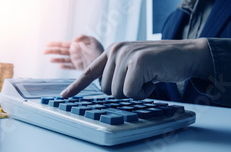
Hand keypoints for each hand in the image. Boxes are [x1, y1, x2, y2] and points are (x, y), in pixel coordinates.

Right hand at [44, 35, 103, 69]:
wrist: (106, 60)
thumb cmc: (99, 48)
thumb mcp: (92, 41)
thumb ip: (83, 38)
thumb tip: (73, 39)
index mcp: (76, 45)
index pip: (62, 44)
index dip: (54, 44)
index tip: (46, 44)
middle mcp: (74, 52)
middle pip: (61, 51)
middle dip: (52, 51)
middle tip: (43, 51)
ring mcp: (76, 59)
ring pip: (63, 59)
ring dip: (56, 59)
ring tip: (50, 60)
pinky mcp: (79, 66)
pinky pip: (70, 66)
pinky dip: (65, 66)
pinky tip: (59, 66)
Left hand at [60, 38, 212, 98]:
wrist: (187, 55)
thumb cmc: (160, 64)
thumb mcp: (134, 65)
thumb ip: (117, 74)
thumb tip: (106, 92)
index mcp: (112, 51)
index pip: (89, 71)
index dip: (76, 86)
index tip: (64, 96)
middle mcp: (116, 50)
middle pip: (106, 89)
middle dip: (124, 92)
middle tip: (141, 80)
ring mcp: (126, 55)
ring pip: (118, 92)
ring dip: (136, 92)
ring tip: (148, 78)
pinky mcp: (138, 62)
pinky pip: (131, 92)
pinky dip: (144, 92)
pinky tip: (153, 79)